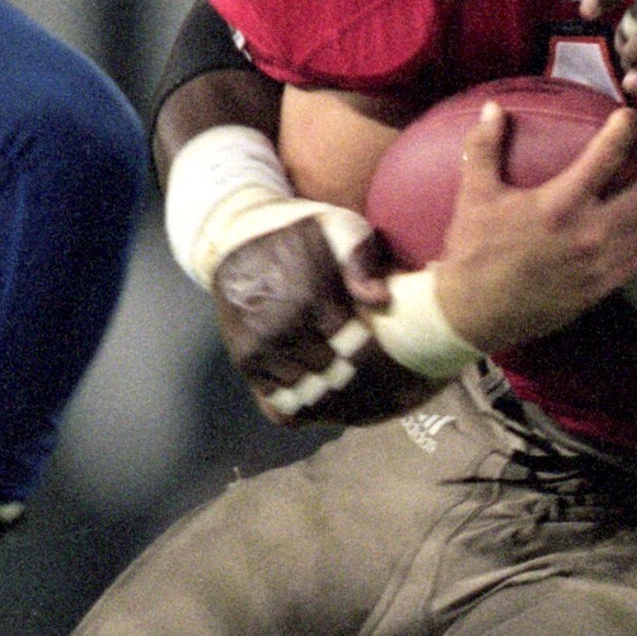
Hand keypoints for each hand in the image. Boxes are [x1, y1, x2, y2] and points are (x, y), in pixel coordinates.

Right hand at [210, 213, 437, 424]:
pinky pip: (278, 405)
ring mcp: (260, 349)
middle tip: (384, 385)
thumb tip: (380, 300)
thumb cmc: (302, 234)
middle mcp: (282, 329)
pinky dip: (303, 408)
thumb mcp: (339, 228)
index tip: (399, 364)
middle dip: (361, 382)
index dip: (380, 362)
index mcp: (311, 299)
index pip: (357, 353)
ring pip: (308, 396)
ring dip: (333, 398)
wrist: (237, 237)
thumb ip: (363, 259)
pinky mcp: (244, 362)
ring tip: (356, 391)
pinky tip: (323, 392)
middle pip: (335, 378)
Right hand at [429, 100, 636, 353]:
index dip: (625, 129)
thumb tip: (493, 108)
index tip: (629, 117)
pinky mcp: (599, 289)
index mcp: (560, 205)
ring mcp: (598, 265)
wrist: (473, 314)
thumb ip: (484, 147)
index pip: (607, 156)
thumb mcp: (474, 195)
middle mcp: (588, 234)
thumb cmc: (473, 252)